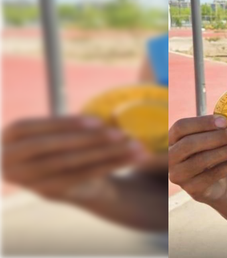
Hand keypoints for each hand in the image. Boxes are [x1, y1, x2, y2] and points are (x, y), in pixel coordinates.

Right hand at [0, 116, 144, 200]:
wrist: (70, 180)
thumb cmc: (61, 144)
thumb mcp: (56, 131)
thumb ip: (67, 125)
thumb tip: (112, 114)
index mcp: (4, 139)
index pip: (28, 128)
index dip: (61, 123)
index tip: (96, 120)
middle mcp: (9, 163)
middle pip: (52, 149)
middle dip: (88, 140)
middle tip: (121, 134)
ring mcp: (28, 180)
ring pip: (69, 163)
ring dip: (105, 152)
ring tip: (134, 145)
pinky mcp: (50, 192)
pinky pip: (81, 175)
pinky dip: (109, 164)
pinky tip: (130, 157)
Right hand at [168, 115, 226, 202]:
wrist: (216, 183)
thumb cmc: (211, 153)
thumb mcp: (210, 139)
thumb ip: (216, 129)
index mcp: (171, 139)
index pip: (181, 127)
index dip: (202, 123)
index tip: (224, 121)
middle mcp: (169, 158)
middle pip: (189, 144)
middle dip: (215, 138)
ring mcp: (178, 175)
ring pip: (202, 161)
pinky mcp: (192, 189)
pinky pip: (213, 175)